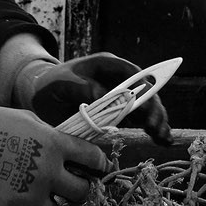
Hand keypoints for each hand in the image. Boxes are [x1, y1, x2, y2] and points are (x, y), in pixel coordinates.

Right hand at [0, 105, 109, 205]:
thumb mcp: (25, 120)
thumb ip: (49, 136)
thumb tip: (63, 149)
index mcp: (54, 145)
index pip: (92, 158)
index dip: (97, 164)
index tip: (97, 168)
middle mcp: (49, 174)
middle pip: (81, 192)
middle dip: (76, 189)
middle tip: (65, 188)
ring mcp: (32, 199)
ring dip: (44, 204)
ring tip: (25, 193)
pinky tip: (9, 204)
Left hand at [20, 53, 173, 144]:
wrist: (42, 95)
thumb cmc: (50, 84)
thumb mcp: (61, 83)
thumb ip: (81, 87)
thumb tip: (103, 97)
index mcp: (107, 65)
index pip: (131, 73)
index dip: (142, 88)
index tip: (144, 107)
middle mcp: (119, 79)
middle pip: (145, 91)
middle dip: (153, 109)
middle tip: (154, 129)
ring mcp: (122, 96)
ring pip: (147, 106)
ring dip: (158, 121)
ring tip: (163, 138)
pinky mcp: (120, 113)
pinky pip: (140, 119)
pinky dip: (152, 129)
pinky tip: (163, 140)